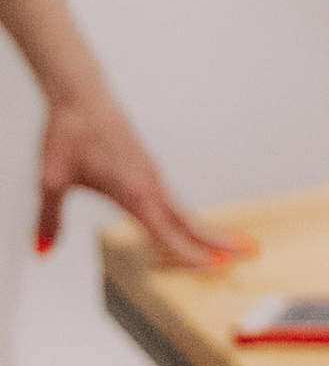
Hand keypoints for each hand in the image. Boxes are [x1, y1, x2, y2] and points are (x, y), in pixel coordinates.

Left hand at [37, 89, 240, 267]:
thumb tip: (40, 251)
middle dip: (220, 240)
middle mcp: (149, 185)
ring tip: (228, 244)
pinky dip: (186, 216)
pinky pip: (173, 199)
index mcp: (133, 192)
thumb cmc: (69, 133)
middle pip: (191, 220)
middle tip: (250, 252)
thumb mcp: (52, 180)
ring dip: (206, 229)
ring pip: (184, 209)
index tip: (216, 268)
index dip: (191, 254)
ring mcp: (152, 175)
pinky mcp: (148, 167)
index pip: (168, 233)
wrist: (80, 96)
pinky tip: (183, 224)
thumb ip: (49, 219)